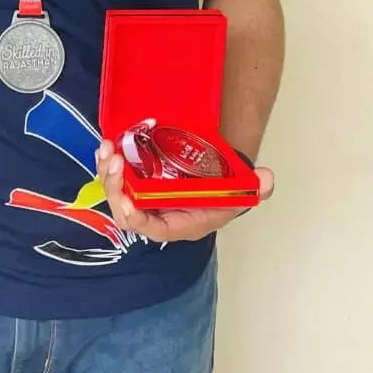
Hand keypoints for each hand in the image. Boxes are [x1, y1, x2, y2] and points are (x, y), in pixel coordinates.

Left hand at [96, 138, 273, 243]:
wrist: (217, 181)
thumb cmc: (223, 195)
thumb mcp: (241, 194)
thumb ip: (253, 189)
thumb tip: (266, 180)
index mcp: (176, 223)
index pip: (149, 227)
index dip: (134, 217)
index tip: (128, 201)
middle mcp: (155, 213)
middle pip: (124, 208)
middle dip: (114, 186)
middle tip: (115, 158)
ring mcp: (144, 197)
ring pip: (116, 190)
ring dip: (107, 170)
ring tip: (107, 147)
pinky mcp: (138, 180)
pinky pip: (118, 176)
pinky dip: (109, 162)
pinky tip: (107, 145)